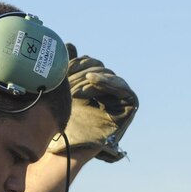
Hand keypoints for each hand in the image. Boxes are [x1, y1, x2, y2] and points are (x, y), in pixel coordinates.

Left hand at [49, 46, 138, 161]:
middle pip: (102, 70)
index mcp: (95, 88)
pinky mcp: (129, 110)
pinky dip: (110, 82)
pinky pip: (126, 91)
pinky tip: (92, 80)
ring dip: (94, 79)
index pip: (92, 65)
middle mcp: (109, 94)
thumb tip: (71, 44)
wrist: (64, 146)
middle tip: (70, 87)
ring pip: (111, 77)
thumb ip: (69, 68)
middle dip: (85, 74)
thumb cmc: (61, 123)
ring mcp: (120, 102)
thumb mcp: (63, 90)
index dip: (80, 64)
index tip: (66, 69)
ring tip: (77, 90)